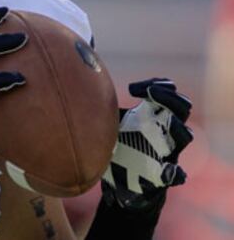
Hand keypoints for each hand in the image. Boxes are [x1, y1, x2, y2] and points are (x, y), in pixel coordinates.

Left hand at [103, 78, 193, 208]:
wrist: (120, 185)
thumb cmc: (117, 148)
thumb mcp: (111, 124)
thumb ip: (105, 107)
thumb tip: (85, 84)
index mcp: (154, 117)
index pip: (167, 93)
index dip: (158, 86)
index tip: (133, 88)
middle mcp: (165, 132)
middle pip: (182, 108)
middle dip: (170, 97)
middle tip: (150, 93)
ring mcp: (168, 152)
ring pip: (184, 136)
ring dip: (176, 126)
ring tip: (161, 122)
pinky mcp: (163, 175)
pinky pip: (177, 174)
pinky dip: (175, 172)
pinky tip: (168, 169)